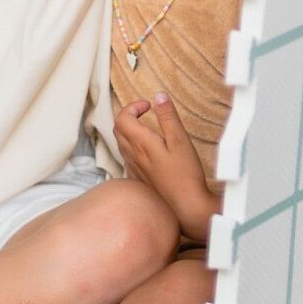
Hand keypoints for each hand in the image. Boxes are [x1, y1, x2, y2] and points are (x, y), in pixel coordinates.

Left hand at [113, 94, 213, 241]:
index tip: (148, 105)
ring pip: (121, 143)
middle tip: (146, 113)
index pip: (122, 118)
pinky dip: (132, 146)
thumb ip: (168, 116)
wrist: (185, 207)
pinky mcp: (138, 179)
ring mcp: (133, 168)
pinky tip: (148, 150)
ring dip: (129, 131)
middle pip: (118, 129)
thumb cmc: (185, 174)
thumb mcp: (180, 140)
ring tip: (148, 128)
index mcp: (141, 142)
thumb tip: (159, 96)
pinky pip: (127, 157)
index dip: (132, 106)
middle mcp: (132, 155)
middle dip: (129, 116)